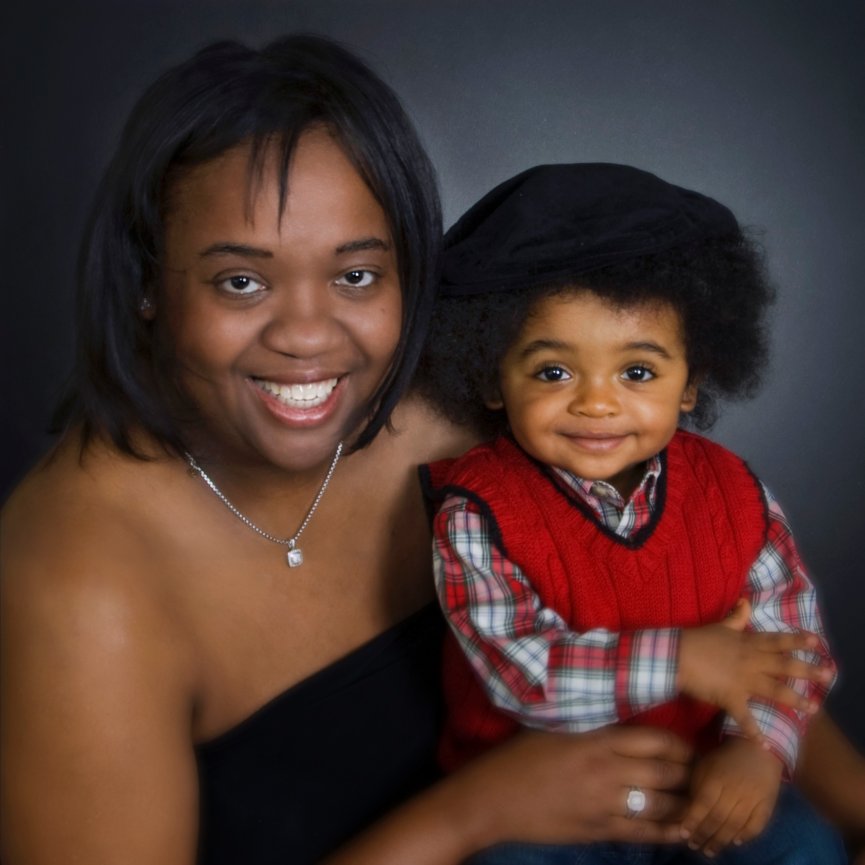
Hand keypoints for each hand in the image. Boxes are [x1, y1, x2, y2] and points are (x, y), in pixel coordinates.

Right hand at [460, 726, 693, 848]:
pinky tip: (683, 831)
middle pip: (667, 772)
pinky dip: (668, 832)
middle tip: (704, 774)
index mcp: (596, 740)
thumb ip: (590, 729)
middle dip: (691, 774)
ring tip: (700, 801)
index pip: (655, 740)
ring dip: (685, 803)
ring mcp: (605, 804)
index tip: (691, 748)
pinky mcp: (599, 830)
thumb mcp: (555, 730)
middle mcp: (606, 771)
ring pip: (662, 805)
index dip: (681, 746)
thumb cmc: (519, 757)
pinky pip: (645, 833)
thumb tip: (619, 725)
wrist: (493, 799)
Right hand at [677, 598, 831, 741]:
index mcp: (747, 643)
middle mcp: (751, 662)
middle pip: (784, 666)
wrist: (676, 656)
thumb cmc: (697, 640)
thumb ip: (736, 617)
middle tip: (828, 674)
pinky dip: (754, 732)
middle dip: (807, 670)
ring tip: (813, 709)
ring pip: (774, 691)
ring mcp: (743, 681)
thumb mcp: (720, 625)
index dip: (797, 641)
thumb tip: (746, 601)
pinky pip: (745, 717)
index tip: (816, 642)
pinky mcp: (731, 698)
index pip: (777, 641)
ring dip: (794, 701)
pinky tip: (766, 745)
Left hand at [681, 737, 781, 856]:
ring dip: (722, 840)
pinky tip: (735, 842)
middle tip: (694, 847)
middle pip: (719, 818)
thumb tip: (686, 809)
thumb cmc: (724, 759)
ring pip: (736, 825)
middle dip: (705, 835)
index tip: (683, 834)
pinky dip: (746, 836)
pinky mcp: (767, 804)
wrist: (756, 749)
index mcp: (716, 778)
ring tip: (709, 851)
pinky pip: (757, 825)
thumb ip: (696, 785)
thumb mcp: (705, 765)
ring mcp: (753, 798)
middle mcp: (735, 789)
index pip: (703, 803)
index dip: (692, 820)